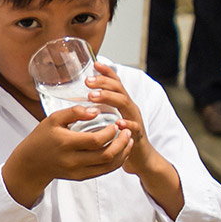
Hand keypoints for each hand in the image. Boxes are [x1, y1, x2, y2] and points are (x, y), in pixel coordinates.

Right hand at [1, 105, 132, 206]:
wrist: (31, 164)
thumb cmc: (41, 138)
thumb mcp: (52, 119)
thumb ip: (74, 112)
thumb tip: (95, 111)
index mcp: (66, 143)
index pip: (96, 140)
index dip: (110, 132)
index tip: (115, 124)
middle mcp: (73, 160)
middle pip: (106, 155)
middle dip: (122, 143)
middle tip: (127, 132)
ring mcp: (78, 171)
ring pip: (109, 166)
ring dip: (123, 154)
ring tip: (129, 141)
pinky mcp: (81, 177)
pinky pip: (104, 172)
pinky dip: (116, 162)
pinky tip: (120, 152)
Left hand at [86, 62, 153, 176]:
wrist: (141, 157)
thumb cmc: (120, 136)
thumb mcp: (110, 118)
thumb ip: (99, 107)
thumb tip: (79, 97)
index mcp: (121, 102)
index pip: (115, 83)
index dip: (107, 72)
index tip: (95, 64)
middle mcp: (129, 107)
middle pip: (119, 89)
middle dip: (104, 83)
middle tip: (88, 81)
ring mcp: (135, 120)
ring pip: (125, 103)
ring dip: (109, 98)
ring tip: (94, 96)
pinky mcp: (138, 135)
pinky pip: (134, 127)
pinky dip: (126, 123)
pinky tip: (118, 122)